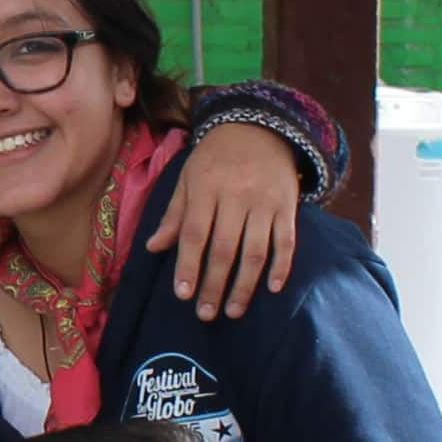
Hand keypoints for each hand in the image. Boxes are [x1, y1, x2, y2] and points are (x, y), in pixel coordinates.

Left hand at [149, 121, 310, 318]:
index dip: (188, 265)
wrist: (260, 127)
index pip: (195, 233)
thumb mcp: (189, 178)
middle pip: (225, 248)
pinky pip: (287, 240)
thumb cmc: (215, 159)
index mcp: (206, 188)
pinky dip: (282, 266)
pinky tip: (273, 288)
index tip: (183, 294)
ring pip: (256, 250)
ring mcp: (265, 202)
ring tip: (233, 310)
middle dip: (214, 284)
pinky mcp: (288, 206)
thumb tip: (153, 248)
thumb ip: (174, 214)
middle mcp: (236, 196)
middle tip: (205, 314)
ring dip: (245, 285)